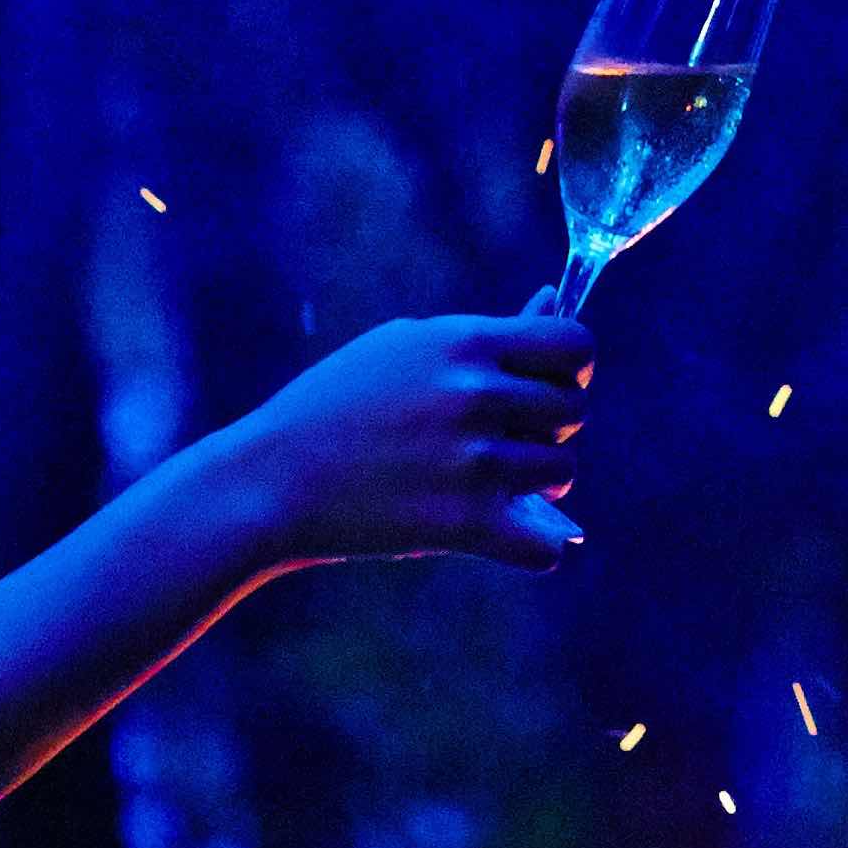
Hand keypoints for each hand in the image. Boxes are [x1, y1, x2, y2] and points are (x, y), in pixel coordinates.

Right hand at [229, 301, 594, 572]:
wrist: (271, 478)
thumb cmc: (337, 405)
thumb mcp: (405, 347)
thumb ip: (487, 332)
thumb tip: (554, 298)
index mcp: (464, 342)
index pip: (575, 344)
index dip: (573, 368)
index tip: (549, 386)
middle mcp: (474, 395)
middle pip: (573, 411)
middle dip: (551, 428)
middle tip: (510, 443)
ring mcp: (472, 461)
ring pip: (562, 472)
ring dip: (540, 484)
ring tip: (498, 485)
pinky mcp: (461, 523)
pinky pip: (544, 548)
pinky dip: (536, 549)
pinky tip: (508, 537)